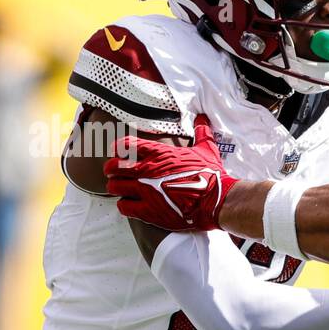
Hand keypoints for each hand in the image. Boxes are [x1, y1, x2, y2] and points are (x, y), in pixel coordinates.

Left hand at [103, 114, 236, 230]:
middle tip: (115, 174)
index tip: (119, 153)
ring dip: (117, 189)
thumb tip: (203, 119)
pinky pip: (124, 207)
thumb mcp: (206, 150)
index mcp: (158, 153)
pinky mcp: (149, 210)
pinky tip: (131, 206)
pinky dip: (124, 206)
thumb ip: (201, 133)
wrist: (216, 200)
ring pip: (115, 188)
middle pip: (113, 167)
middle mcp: (147, 170)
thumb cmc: (211, 175)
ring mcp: (146, 191)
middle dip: (112, 170)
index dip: (119, 149)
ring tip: (122, 191)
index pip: (125, 145)